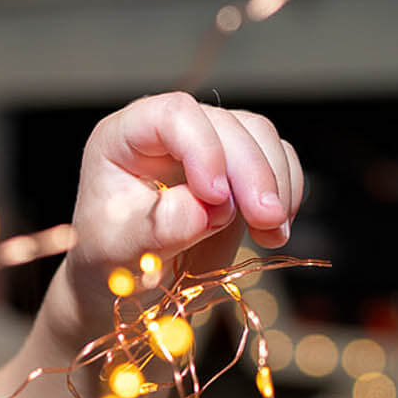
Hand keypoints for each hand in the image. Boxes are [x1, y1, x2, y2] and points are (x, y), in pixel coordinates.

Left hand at [57, 92, 303, 332]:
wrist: (127, 282)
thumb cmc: (110, 259)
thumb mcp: (121, 249)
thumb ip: (162, 226)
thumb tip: (212, 209)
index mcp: (124, 137)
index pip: (173, 115)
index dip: (203, 148)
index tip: (217, 197)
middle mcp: (168, 131)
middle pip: (227, 124)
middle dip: (253, 173)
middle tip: (266, 221)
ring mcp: (207, 144)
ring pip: (260, 136)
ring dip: (276, 184)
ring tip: (271, 233)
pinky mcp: (237, 167)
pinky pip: (277, 161)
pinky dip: (287, 193)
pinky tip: (275, 230)